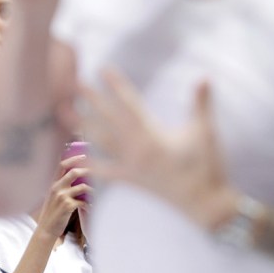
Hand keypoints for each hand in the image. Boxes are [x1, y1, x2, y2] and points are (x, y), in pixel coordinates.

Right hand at [37, 154, 91, 239]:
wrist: (46, 229)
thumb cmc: (53, 213)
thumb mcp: (54, 197)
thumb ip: (63, 188)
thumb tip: (79, 181)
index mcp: (53, 184)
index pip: (62, 165)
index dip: (74, 158)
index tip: (85, 155)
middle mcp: (56, 188)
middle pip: (74, 172)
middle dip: (88, 170)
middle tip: (99, 172)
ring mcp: (62, 197)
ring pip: (82, 187)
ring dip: (93, 189)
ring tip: (98, 193)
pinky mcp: (67, 206)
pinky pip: (83, 201)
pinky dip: (89, 204)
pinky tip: (91, 208)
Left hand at [83, 69, 237, 230]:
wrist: (205, 204)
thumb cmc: (207, 166)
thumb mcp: (205, 132)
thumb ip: (201, 103)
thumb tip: (204, 76)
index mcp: (152, 136)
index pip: (129, 104)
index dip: (116, 85)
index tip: (103, 69)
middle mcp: (136, 150)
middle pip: (109, 120)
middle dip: (93, 100)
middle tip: (76, 83)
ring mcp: (131, 166)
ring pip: (102, 142)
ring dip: (84, 126)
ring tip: (66, 112)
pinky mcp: (131, 180)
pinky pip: (105, 172)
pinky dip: (88, 165)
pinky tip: (71, 160)